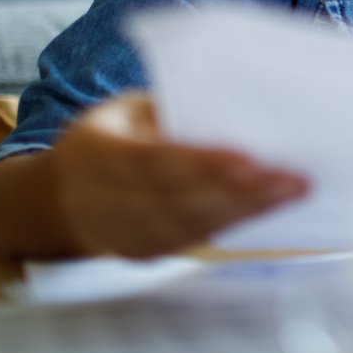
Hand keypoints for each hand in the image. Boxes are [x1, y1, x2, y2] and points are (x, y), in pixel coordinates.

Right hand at [50, 91, 308, 257]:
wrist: (59, 196)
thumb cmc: (109, 136)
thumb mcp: (125, 110)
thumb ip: (167, 108)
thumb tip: (235, 99)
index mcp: (95, 153)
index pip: (154, 161)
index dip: (201, 164)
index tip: (249, 161)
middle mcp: (102, 200)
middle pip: (179, 201)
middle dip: (240, 192)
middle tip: (292, 179)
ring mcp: (120, 234)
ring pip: (190, 227)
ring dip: (245, 210)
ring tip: (291, 191)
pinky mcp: (142, 253)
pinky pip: (191, 241)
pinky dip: (232, 224)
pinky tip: (267, 208)